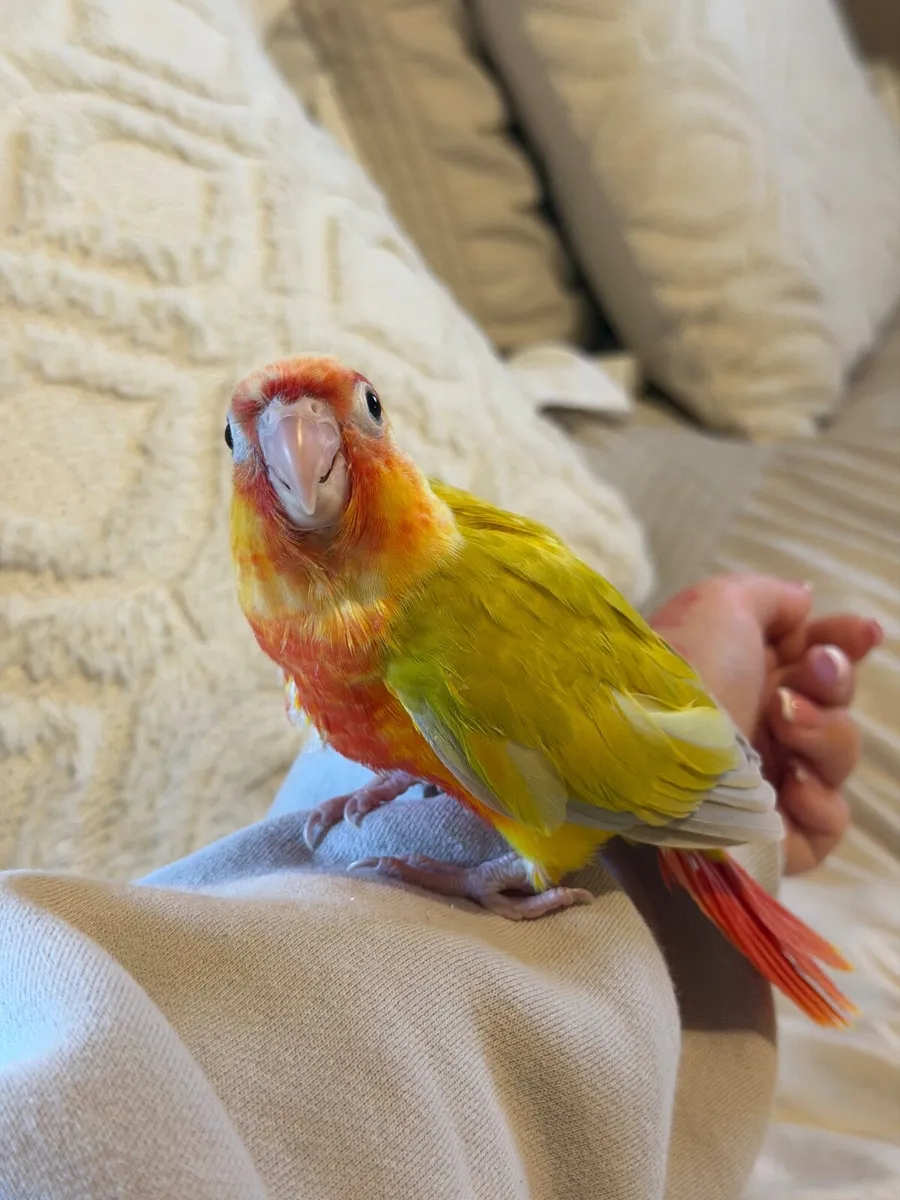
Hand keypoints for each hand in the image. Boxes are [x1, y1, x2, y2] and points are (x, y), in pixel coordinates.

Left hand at [649, 574, 881, 874]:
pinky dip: (820, 803)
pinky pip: (827, 825)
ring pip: (836, 757)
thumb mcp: (720, 604)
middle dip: (834, 681)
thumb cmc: (685, 670)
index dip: (841, 644)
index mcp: (737, 675)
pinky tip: (793, 787)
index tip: (865, 632)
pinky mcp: (771, 841)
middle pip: (830, 704)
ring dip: (824, 733)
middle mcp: (750, 727)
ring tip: (785, 722)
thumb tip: (803, 600)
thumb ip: (769, 597)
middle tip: (815, 671)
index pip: (807, 660)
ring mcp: (761, 785)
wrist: (646, 752)